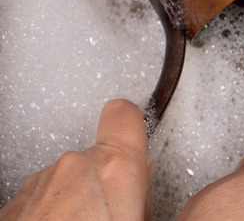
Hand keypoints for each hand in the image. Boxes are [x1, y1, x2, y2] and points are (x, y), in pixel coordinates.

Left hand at [0, 99, 151, 220]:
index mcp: (114, 168)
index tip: (136, 131)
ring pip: (68, 180)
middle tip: (116, 213)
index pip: (124, 114)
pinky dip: (52, 215)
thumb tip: (149, 181)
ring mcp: (39, 185)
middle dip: (107, 182)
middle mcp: (73, 168)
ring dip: (78, 200)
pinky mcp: (14, 205)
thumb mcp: (143, 219)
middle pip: (98, 158)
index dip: (132, 122)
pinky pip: (42, 199)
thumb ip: (148, 191)